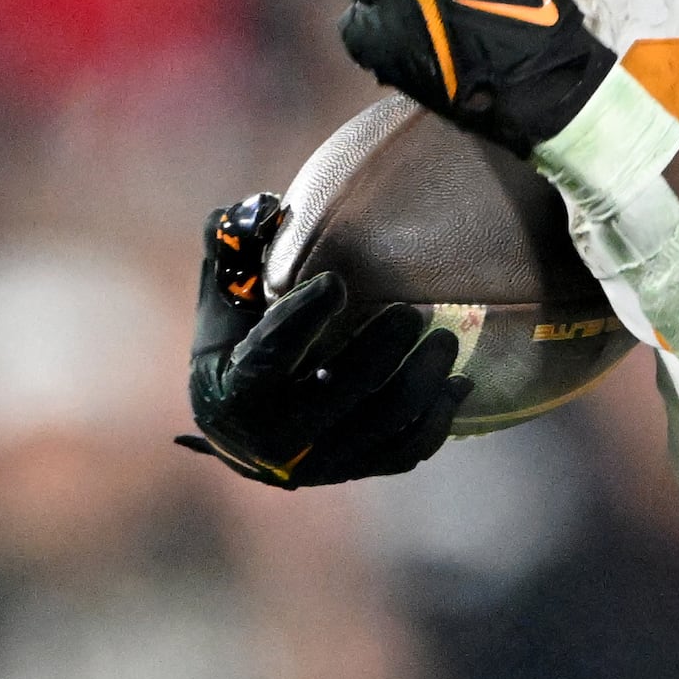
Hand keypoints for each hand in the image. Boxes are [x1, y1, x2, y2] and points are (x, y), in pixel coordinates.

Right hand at [184, 195, 465, 486]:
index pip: (268, 357)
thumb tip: (258, 207)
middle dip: (383, 350)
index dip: (303, 319)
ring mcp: (318, 463)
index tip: (336, 283)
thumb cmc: (233, 349)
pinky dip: (436, 418)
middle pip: (341, 391)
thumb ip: (232, 257)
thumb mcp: (221, 305)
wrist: (242, 430)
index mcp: (232, 393)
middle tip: (413, 312)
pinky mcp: (353, 471)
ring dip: (422, 380)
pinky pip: (405, 450)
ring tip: (444, 340)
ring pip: (383, 423)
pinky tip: (457, 384)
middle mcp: (275, 438)